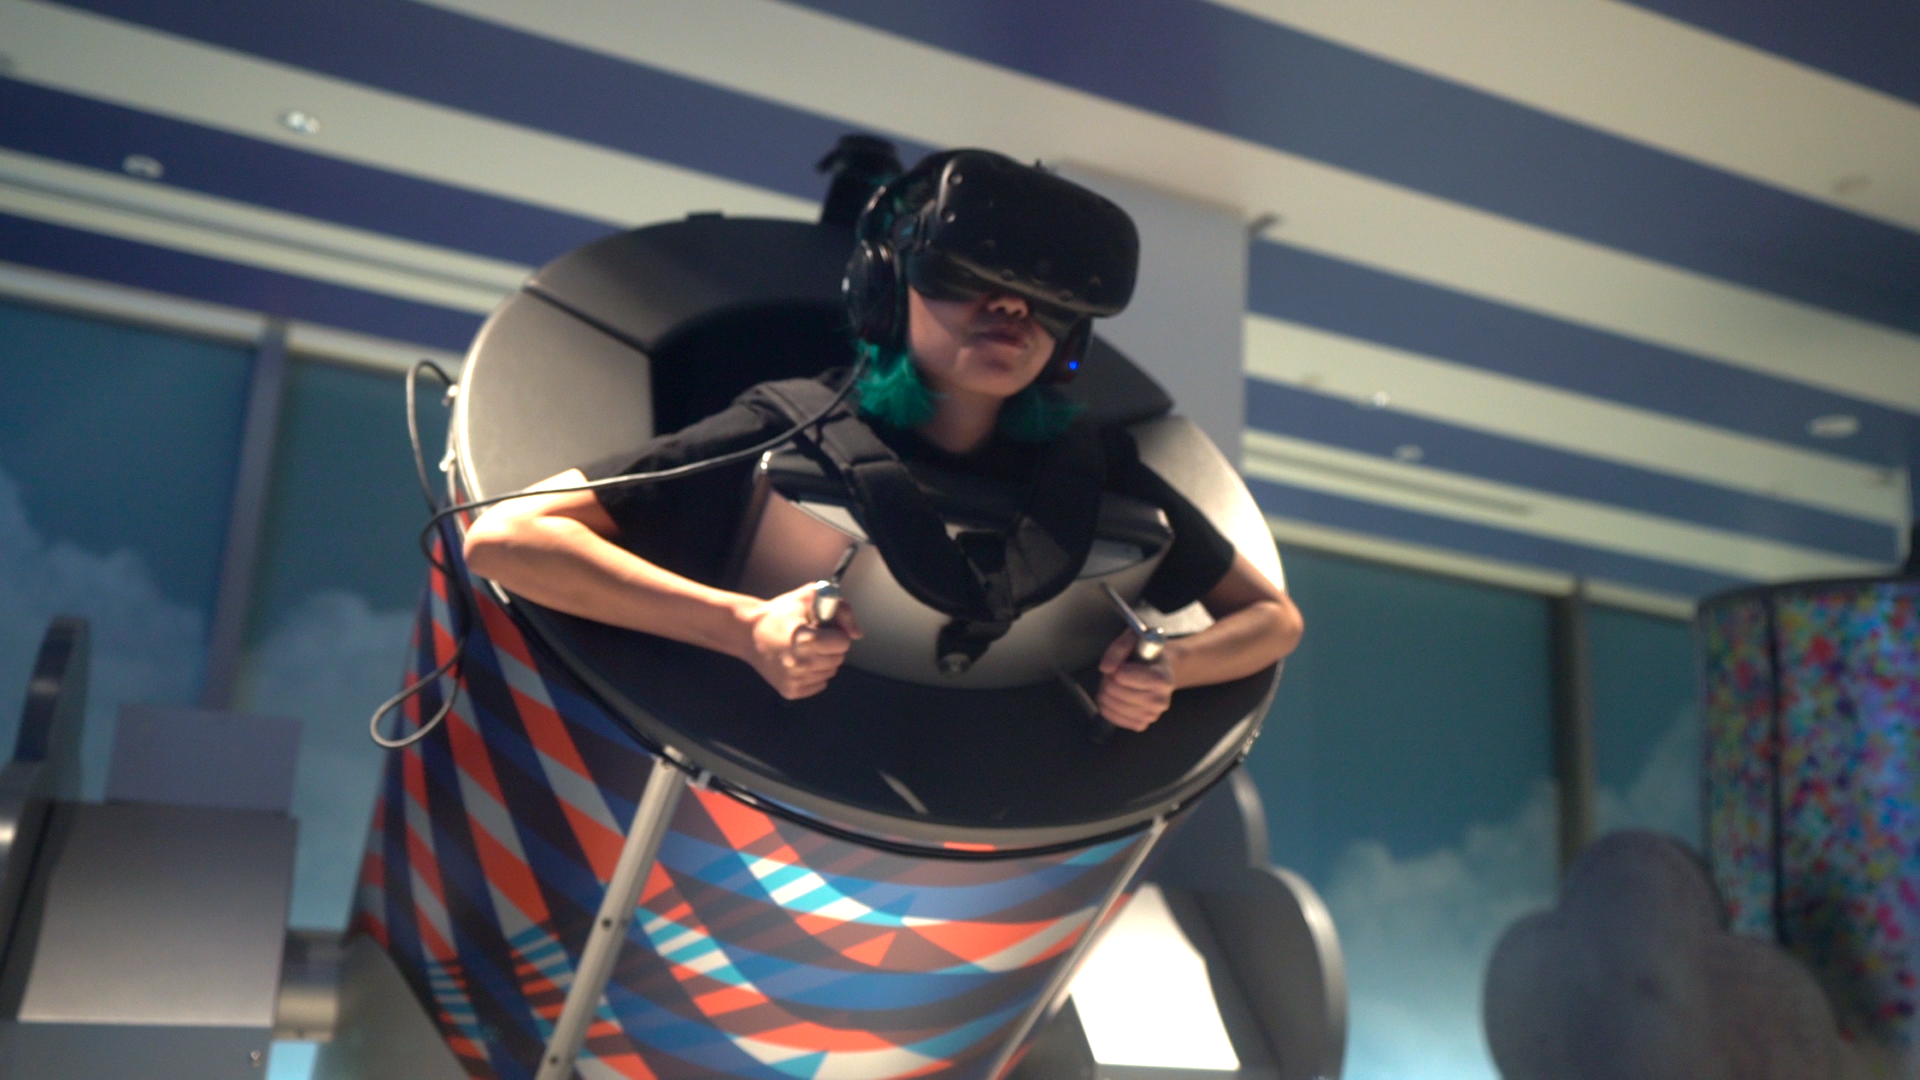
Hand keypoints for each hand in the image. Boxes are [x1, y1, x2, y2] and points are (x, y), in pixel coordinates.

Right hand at [740, 583, 862, 698]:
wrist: (748, 634)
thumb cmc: (780, 614)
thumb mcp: (810, 597)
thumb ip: (841, 610)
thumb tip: (857, 634)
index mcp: (805, 640)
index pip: (843, 643)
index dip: (835, 633)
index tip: (821, 628)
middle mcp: (800, 664)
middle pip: (838, 659)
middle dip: (830, 647)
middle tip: (812, 638)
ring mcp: (794, 680)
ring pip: (830, 673)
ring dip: (823, 661)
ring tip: (803, 649)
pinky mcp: (790, 691)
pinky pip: (819, 685)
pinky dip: (814, 674)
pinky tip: (798, 662)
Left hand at [1096, 630, 1174, 731]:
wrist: (1161, 671)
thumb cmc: (1147, 653)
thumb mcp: (1135, 638)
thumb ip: (1119, 648)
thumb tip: (1106, 668)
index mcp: (1162, 679)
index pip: (1123, 676)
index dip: (1117, 667)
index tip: (1124, 663)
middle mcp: (1160, 701)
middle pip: (1114, 690)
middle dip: (1109, 679)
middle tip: (1117, 673)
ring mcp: (1151, 716)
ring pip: (1110, 704)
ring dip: (1106, 691)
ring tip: (1117, 684)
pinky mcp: (1141, 725)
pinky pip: (1111, 717)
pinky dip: (1107, 705)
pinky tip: (1116, 697)